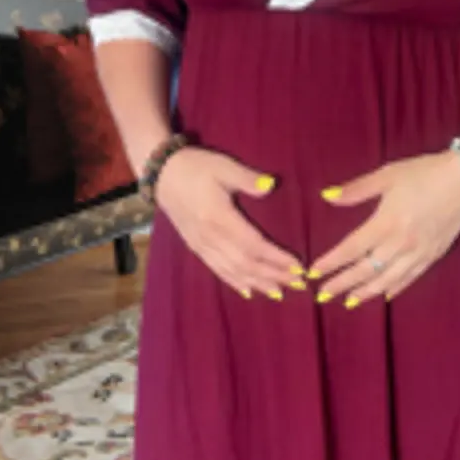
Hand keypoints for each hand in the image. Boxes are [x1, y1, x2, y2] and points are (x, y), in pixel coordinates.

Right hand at [154, 147, 303, 299]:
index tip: (298, 268)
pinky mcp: (195, 247)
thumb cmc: (195, 167)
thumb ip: (247, 177)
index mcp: (219, 217)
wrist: (161, 174)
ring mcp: (201, 245)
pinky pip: (217, 270)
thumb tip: (271, 185)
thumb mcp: (222, 166)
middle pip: (246, 263)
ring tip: (279, 293)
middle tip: (298, 285)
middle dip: (273, 276)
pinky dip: (235, 282)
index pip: (254, 245)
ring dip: (258, 283)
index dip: (276, 259)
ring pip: (233, 271)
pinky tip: (248, 292)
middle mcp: (210, 237)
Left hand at [309, 151, 459, 305]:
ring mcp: (418, 253)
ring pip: (387, 280)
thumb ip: (356, 190)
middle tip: (323, 295)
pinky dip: (395, 289)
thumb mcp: (387, 175)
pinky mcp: (433, 256)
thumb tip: (327, 196)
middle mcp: (400, 244)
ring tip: (348, 301)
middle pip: (366, 270)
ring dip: (365, 292)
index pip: (352, 249)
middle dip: (342, 283)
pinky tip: (384, 296)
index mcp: (386, 223)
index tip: (314, 272)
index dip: (332, 262)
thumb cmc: (424, 173)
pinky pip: (410, 278)